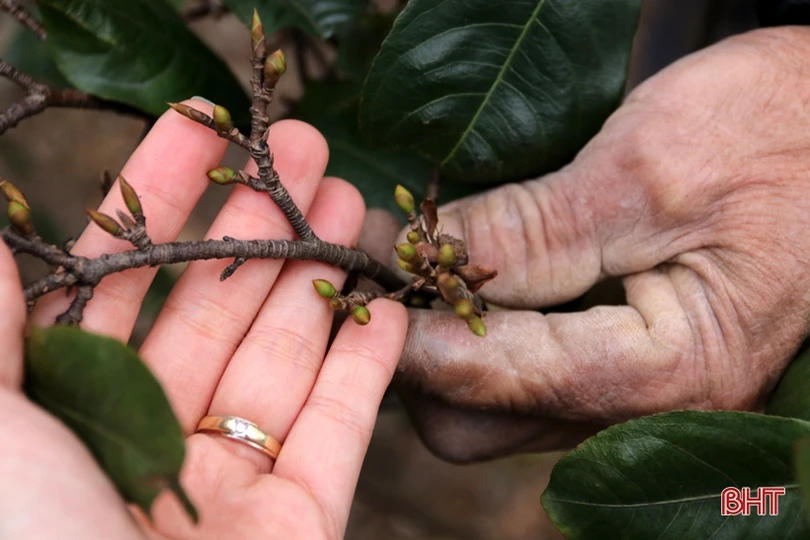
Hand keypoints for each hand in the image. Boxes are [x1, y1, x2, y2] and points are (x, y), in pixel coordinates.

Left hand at [0, 102, 407, 537]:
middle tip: (304, 147)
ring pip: (282, 356)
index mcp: (60, 415)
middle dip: (258, 221)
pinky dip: (368, 361)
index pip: (115, 280)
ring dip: (318, 274)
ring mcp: (225, 486)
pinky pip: (340, 427)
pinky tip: (388, 298)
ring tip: (350, 198)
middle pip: (212, 307)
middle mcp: (143, 443)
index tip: (201, 128)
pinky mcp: (298, 523)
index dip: (156, 197)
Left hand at [392, 27, 809, 461]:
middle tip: (389, 266)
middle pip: (485, 419)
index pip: (502, 379)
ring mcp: (632, 388)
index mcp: (672, 370)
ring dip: (447, 339)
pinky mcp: (619, 359)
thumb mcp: (647, 171)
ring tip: (421, 258)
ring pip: (498, 403)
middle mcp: (650, 405)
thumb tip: (425, 258)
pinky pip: (527, 370)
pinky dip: (484, 328)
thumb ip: (534, 230)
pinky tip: (471, 267)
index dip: (419, 332)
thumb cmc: (773, 133)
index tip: (364, 279)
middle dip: (423, 351)